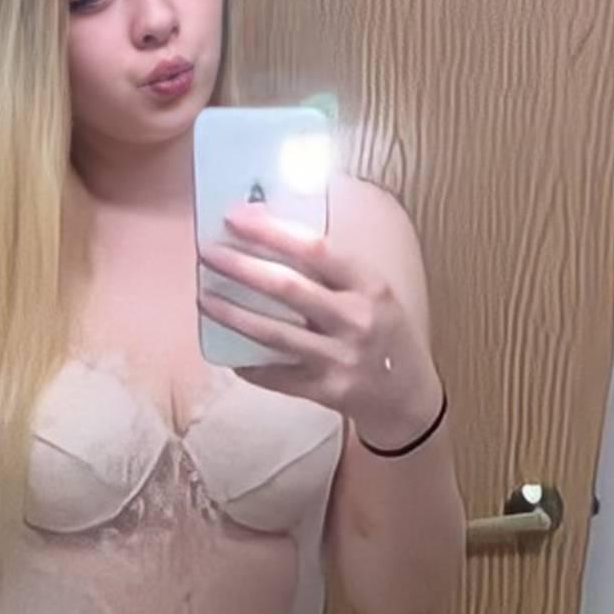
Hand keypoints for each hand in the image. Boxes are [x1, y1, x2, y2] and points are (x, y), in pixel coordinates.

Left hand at [198, 201, 443, 450]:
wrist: (409, 396)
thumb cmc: (384, 333)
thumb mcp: (373, 293)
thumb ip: (332, 270)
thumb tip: (272, 233)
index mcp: (370, 285)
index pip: (316, 248)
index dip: (272, 230)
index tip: (236, 216)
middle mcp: (357, 320)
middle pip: (288, 288)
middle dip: (240, 267)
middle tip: (207, 253)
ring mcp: (341, 359)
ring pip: (273, 334)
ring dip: (232, 315)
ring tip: (204, 298)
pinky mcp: (326, 391)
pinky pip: (276, 376)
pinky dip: (248, 364)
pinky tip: (226, 353)